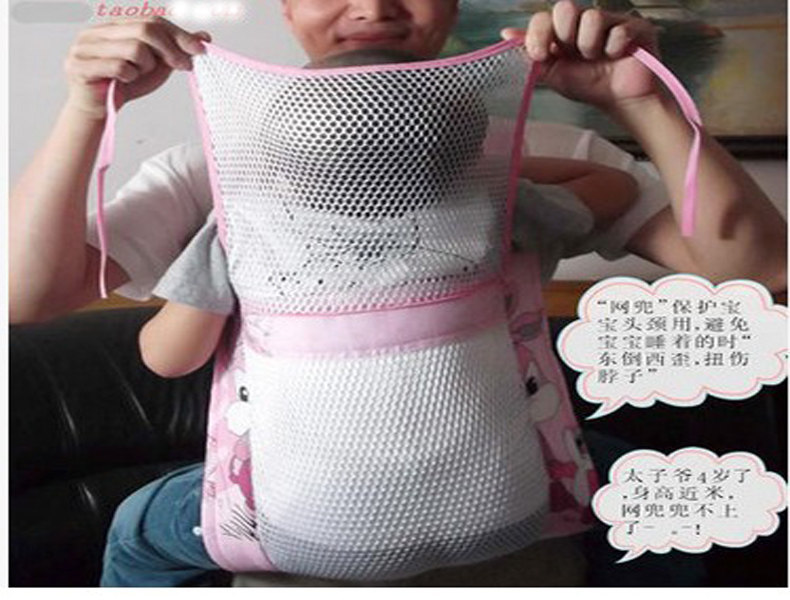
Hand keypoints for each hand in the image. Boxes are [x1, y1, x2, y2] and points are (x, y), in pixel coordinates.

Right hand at [63, 16, 210, 118]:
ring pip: (134, 48)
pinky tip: (123, 82)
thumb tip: (203, 36)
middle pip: (145, 29)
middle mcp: (99, 31)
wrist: (99, 110)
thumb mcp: (155, 67)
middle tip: (182, 66)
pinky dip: (129, 77)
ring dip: (145, 67)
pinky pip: (119, 66)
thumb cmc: (125, 85)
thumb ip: (174, 50)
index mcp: (116, 26)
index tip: (199, 49)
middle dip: (170, 50)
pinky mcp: (79, 64)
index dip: (178, 34)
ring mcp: (86, 46)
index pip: (152, 20)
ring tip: (137, 75)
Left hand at [502, 0, 661, 111]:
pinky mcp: (636, 27)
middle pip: (565, 7)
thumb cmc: (589, 86)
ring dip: (590, 46)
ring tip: (598, 59)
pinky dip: (614, 49)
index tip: (540, 55)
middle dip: (565, 35)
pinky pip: (618, 30)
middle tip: (574, 54)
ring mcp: (612, 20)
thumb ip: (531, 55)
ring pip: (592, 17)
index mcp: (564, 31)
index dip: (539, 33)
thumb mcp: (554, 74)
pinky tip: (617, 57)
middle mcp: (586, 21)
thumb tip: (506, 33)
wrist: (619, 102)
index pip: (544, 17)